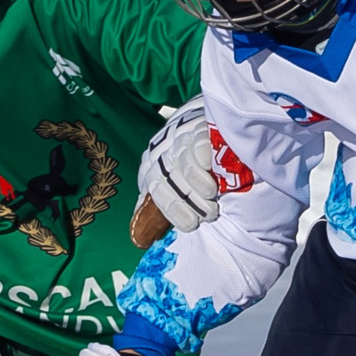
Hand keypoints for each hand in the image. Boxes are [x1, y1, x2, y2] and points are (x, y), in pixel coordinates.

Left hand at [133, 98, 217, 245]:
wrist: (197, 119)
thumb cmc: (183, 159)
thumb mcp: (167, 180)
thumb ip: (160, 203)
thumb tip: (142, 236)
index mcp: (150, 169)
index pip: (156, 191)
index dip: (173, 210)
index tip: (191, 224)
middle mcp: (161, 153)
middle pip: (172, 181)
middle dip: (190, 202)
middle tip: (209, 214)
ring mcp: (178, 138)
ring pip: (185, 165)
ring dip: (200, 185)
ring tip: (213, 196)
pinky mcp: (197, 125)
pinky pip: (198, 143)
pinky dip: (205, 159)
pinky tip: (213, 170)